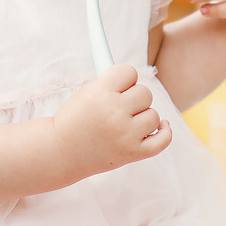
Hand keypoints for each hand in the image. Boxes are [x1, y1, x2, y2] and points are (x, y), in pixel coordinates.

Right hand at [52, 63, 169, 175]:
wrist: (60, 152)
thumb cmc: (75, 119)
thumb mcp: (86, 93)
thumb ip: (111, 83)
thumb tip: (134, 74)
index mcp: (100, 94)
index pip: (129, 72)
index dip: (124, 78)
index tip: (118, 84)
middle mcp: (114, 114)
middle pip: (145, 93)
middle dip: (134, 98)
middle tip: (119, 107)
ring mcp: (125, 135)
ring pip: (154, 115)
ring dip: (143, 117)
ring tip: (124, 124)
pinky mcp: (132, 153)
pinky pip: (162, 140)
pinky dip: (165, 132)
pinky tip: (160, 126)